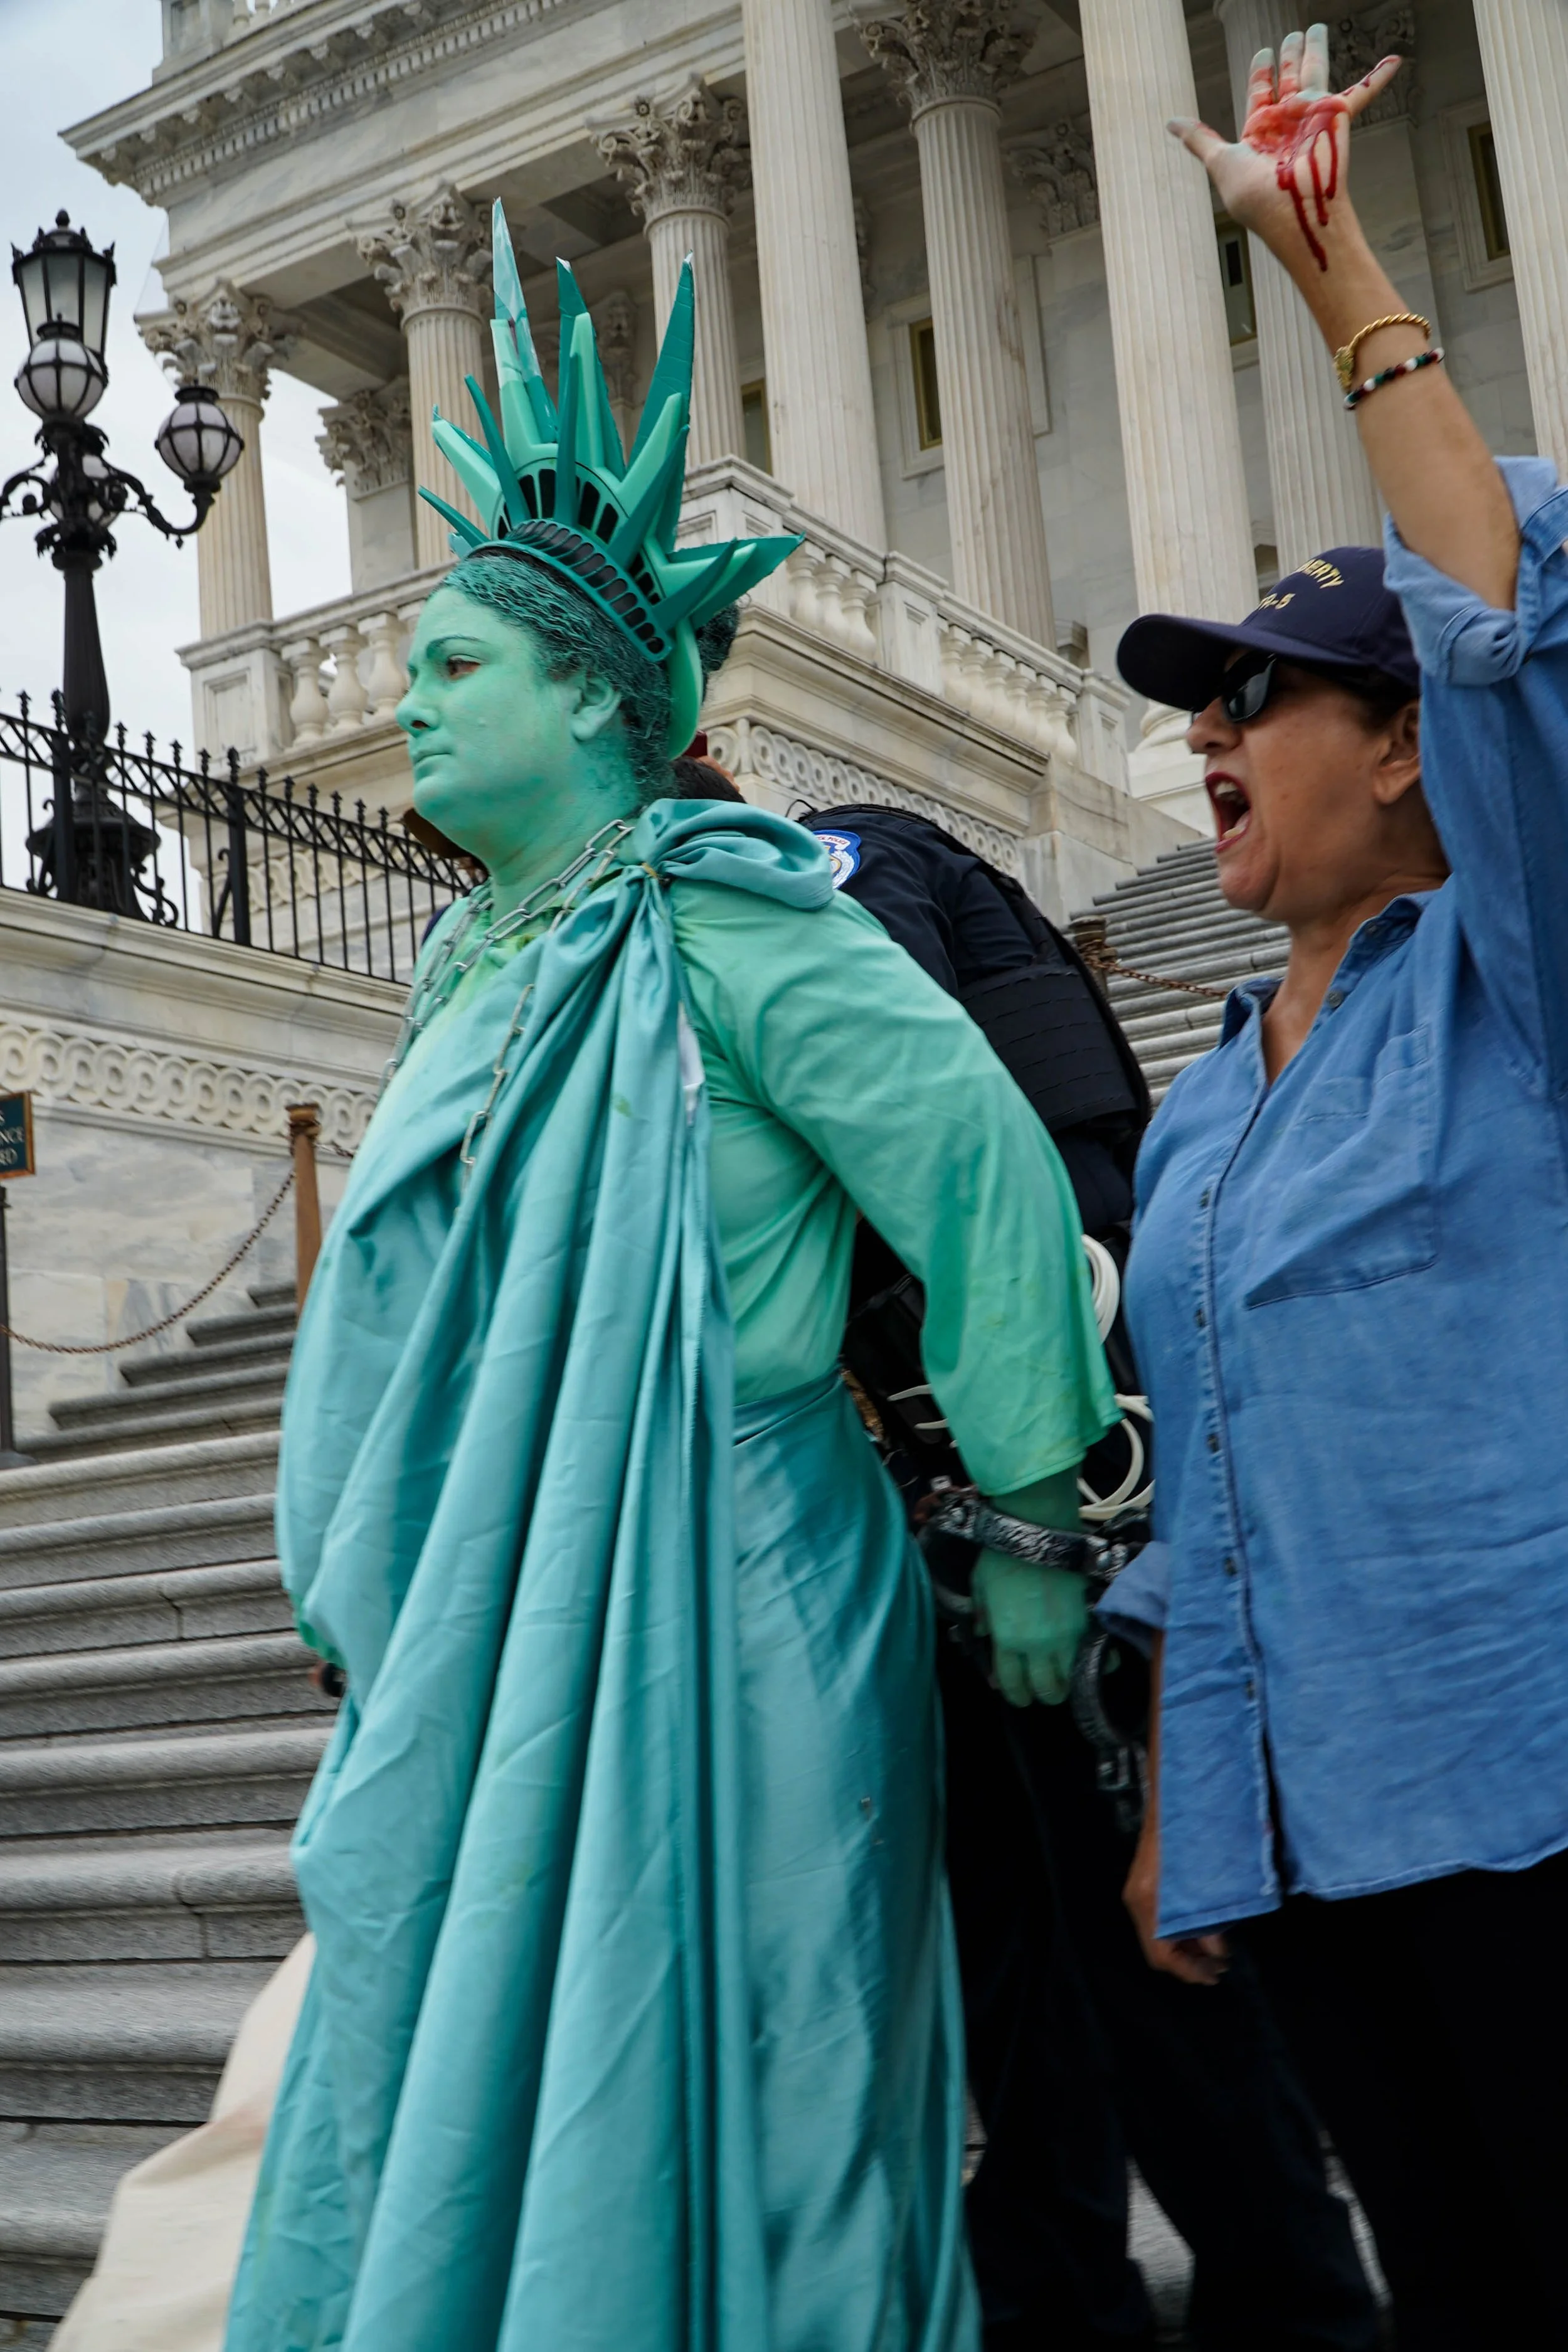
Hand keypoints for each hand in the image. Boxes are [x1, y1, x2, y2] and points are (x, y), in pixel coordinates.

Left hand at [971, 1551, 1086, 1706]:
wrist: (1037, 1526)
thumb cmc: (1003, 1553)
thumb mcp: (979, 1584)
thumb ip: (982, 1613)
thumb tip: (984, 1633)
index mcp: (1006, 1638)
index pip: (1012, 1685)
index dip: (1016, 1695)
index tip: (1019, 1695)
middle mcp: (1038, 1645)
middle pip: (1047, 1690)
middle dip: (1045, 1693)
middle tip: (1045, 1686)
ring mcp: (1068, 1635)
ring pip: (1074, 1680)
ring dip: (1071, 1683)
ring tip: (1070, 1676)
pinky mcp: (1090, 1620)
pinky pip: (1100, 1655)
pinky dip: (1100, 1663)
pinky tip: (1097, 1660)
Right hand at [1123, 1812, 1229, 1986]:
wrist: (1173, 1795)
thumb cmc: (1192, 1834)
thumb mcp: (1207, 1880)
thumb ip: (1211, 1917)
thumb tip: (1218, 1952)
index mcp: (1149, 1899)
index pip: (1161, 1953)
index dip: (1188, 1970)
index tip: (1215, 1976)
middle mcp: (1138, 1899)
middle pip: (1157, 1950)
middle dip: (1188, 1964)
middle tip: (1220, 1968)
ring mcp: (1138, 1891)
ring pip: (1158, 1936)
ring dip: (1186, 1949)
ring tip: (1216, 1953)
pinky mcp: (1144, 1885)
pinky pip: (1159, 1921)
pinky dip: (1180, 1932)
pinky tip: (1202, 1929)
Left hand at [1169, 24, 1401, 276]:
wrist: (1292, 211)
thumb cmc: (1255, 196)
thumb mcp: (1219, 161)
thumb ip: (1200, 140)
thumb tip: (1170, 123)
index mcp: (1260, 133)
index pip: (1259, 94)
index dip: (1260, 73)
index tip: (1263, 55)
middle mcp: (1287, 124)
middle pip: (1288, 78)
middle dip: (1289, 57)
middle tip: (1292, 35)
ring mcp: (1312, 118)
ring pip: (1314, 72)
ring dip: (1315, 50)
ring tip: (1315, 28)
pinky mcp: (1336, 118)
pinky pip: (1361, 93)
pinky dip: (1378, 78)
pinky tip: (1395, 61)